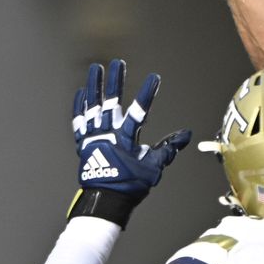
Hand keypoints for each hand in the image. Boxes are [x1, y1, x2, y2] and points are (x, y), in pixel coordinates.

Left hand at [69, 59, 191, 225]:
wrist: (105, 201)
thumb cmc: (130, 185)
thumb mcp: (154, 167)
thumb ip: (168, 148)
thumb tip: (185, 135)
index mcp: (126, 139)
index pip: (139, 111)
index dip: (147, 93)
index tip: (154, 77)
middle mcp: (108, 134)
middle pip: (111, 102)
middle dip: (115, 80)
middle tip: (118, 63)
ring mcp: (93, 137)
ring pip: (92, 106)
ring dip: (94, 86)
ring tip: (95, 68)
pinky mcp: (82, 143)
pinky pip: (78, 121)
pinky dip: (79, 106)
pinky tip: (81, 92)